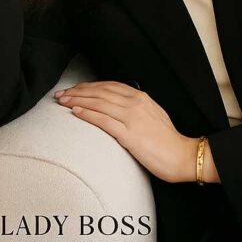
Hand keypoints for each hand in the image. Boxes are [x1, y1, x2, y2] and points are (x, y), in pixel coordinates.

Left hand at [54, 81, 198, 183]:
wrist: (181, 155)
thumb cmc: (167, 139)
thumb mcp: (152, 115)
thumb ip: (137, 108)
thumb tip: (119, 107)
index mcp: (141, 97)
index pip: (109, 86)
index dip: (89, 86)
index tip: (75, 88)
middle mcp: (135, 103)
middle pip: (101, 92)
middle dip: (78, 91)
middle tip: (61, 94)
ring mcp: (132, 117)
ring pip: (99, 103)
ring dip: (78, 100)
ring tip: (63, 101)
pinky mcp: (129, 134)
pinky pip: (104, 121)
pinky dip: (88, 114)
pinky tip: (75, 112)